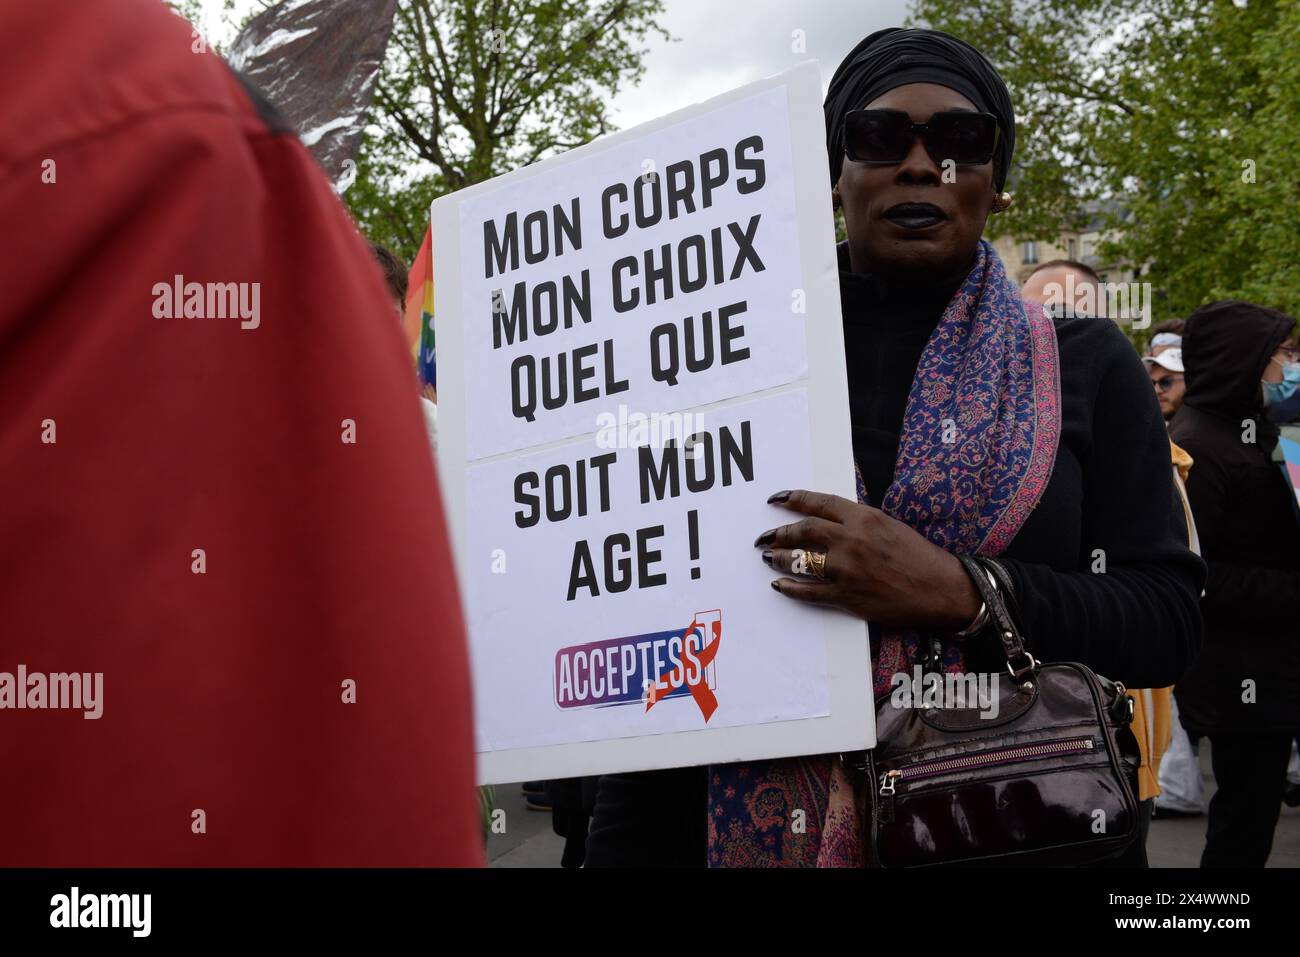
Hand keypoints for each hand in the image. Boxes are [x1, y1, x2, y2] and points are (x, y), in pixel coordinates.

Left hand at [756, 489, 980, 630]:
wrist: (941, 589)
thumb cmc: (920, 556)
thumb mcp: (889, 525)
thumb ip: (859, 521)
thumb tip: (831, 521)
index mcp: (864, 517)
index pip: (819, 503)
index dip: (793, 499)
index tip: (776, 499)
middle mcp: (851, 540)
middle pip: (803, 531)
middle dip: (778, 532)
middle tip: (764, 535)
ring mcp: (846, 569)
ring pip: (799, 560)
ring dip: (778, 558)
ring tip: (767, 557)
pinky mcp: (846, 596)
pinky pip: (808, 591)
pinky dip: (790, 588)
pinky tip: (779, 584)